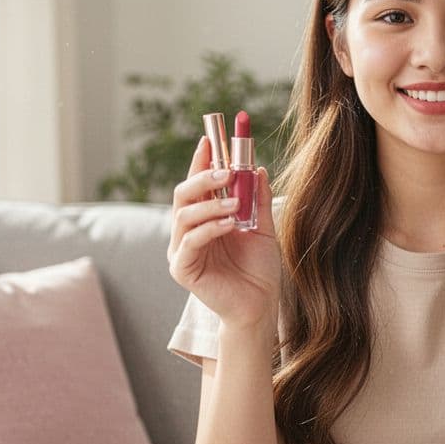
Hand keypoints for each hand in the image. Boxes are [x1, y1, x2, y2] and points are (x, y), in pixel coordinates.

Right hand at [167, 135, 281, 330]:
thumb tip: (258, 168)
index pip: (197, 184)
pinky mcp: (182, 269)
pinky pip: (191, 242)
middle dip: (202, 177)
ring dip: (210, 204)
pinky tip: (230, 224)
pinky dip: (210, 228)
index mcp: (204, 218)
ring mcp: (182, 250)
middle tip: (225, 171)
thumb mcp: (262, 228)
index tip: (212, 138)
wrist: (260, 306)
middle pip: (183, 194)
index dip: (202, 160)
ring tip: (236, 205)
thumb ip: (257, 200)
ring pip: (184, 215)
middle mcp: (188, 231)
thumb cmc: (258, 269)